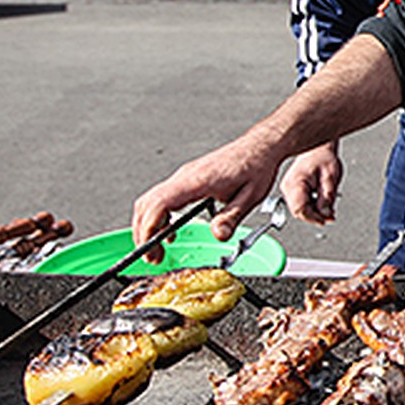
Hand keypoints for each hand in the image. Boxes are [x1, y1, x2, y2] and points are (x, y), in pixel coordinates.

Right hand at [132, 133, 282, 262]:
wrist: (261, 146)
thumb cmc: (257, 166)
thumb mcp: (250, 197)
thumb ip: (231, 217)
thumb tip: (217, 235)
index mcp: (198, 180)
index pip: (160, 203)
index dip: (149, 228)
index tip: (149, 249)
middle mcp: (185, 177)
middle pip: (147, 204)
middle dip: (144, 233)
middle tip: (153, 258)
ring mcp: (184, 177)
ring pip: (151, 200)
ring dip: (149, 226)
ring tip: (158, 249)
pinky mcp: (187, 179)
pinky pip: (162, 198)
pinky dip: (158, 217)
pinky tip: (170, 231)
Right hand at [280, 142, 343, 224]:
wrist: (318, 146)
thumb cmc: (323, 157)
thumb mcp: (330, 178)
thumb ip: (327, 197)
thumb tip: (325, 214)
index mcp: (295, 183)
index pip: (300, 210)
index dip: (313, 218)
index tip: (326, 220)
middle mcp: (288, 186)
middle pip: (298, 211)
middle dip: (315, 216)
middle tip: (330, 216)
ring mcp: (288, 187)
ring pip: (299, 208)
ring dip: (314, 211)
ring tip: (329, 209)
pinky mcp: (292, 188)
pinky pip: (300, 202)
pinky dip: (312, 205)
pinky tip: (322, 203)